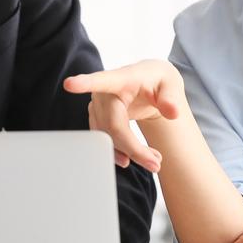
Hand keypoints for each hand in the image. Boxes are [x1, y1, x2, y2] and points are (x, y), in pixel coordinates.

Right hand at [62, 59, 184, 172]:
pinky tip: (136, 157)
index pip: (102, 80)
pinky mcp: (96, 119)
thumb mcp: (171, 84)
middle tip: (156, 164)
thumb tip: (172, 112)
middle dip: (133, 149)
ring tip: (154, 160)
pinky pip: (103, 141)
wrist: (148, 85)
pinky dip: (120, 152)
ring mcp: (97, 106)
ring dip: (129, 153)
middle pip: (112, 126)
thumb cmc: (158, 81)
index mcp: (122, 78)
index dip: (84, 83)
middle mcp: (103, 92)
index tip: (69, 84)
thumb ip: (171, 97)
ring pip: (106, 137)